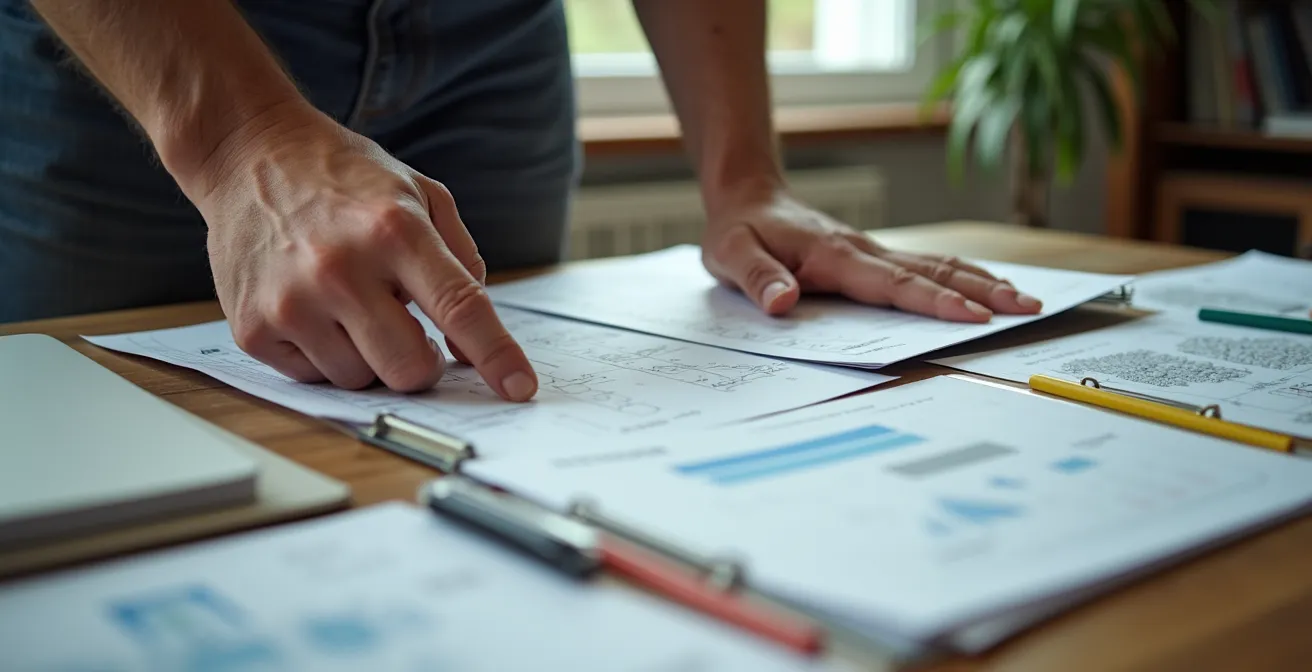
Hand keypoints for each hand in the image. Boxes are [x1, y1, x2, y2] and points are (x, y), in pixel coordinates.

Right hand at [186, 105, 537, 399]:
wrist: (248, 154)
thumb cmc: (345, 178)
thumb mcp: (422, 194)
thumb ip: (462, 264)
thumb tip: (470, 344)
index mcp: (395, 230)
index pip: (460, 307)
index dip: (496, 355)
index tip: (520, 388)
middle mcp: (341, 268)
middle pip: (409, 368)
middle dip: (423, 363)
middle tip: (413, 334)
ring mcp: (291, 302)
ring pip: (360, 379)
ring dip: (369, 356)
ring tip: (351, 304)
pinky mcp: (253, 328)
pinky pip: (313, 377)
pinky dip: (325, 354)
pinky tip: (314, 308)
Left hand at [700, 189, 1042, 320]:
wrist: (748, 197)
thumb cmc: (740, 231)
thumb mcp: (731, 255)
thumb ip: (759, 278)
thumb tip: (783, 303)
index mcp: (833, 255)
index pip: (892, 283)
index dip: (932, 301)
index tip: (971, 315)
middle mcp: (863, 251)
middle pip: (931, 271)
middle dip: (981, 291)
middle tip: (1026, 307)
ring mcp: (873, 252)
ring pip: (937, 265)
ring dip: (982, 282)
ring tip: (1025, 300)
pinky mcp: (874, 257)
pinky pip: (925, 266)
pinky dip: (963, 276)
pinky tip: (989, 287)